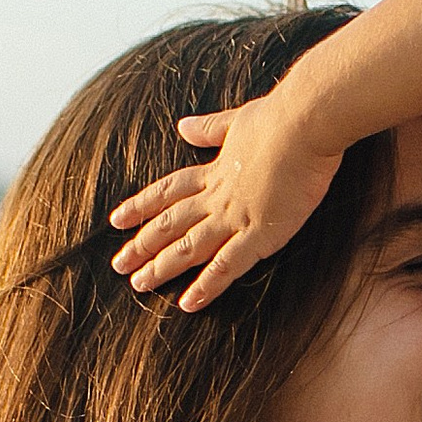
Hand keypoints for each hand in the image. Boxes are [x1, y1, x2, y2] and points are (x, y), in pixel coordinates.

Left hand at [107, 89, 344, 311]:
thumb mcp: (238, 120)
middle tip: (119, 265)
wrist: (305, 122)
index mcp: (215, 170)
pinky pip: (227, 266)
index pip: (168, 191)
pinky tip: (188, 303)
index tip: (117, 219)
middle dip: (143, 245)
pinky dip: (206, 286)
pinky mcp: (260, 234)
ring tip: (139, 285)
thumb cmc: (281, 117)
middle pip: (171, 223)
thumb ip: (210, 129)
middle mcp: (218, 196)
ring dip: (162, 268)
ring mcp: (236, 217)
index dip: (142, 206)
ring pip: (189, 247)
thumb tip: (183, 126)